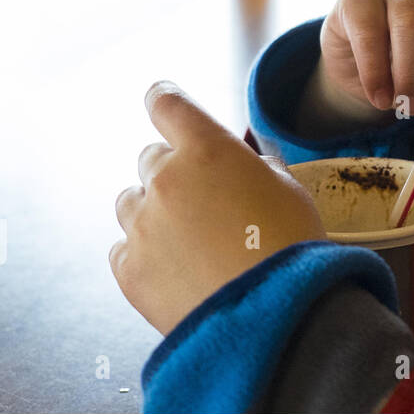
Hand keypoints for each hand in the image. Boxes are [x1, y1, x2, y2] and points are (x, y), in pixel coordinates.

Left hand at [111, 81, 325, 335]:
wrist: (272, 315)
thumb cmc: (290, 249)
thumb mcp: (288, 190)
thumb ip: (254, 167)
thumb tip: (242, 166)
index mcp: (207, 149)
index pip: (168, 104)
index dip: (164, 99)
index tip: (160, 98)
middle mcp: (166, 180)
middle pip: (150, 158)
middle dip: (173, 172)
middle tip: (203, 201)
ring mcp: (142, 225)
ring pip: (130, 202)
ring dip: (154, 211)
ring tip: (190, 241)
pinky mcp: (129, 269)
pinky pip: (123, 248)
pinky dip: (144, 253)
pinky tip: (177, 269)